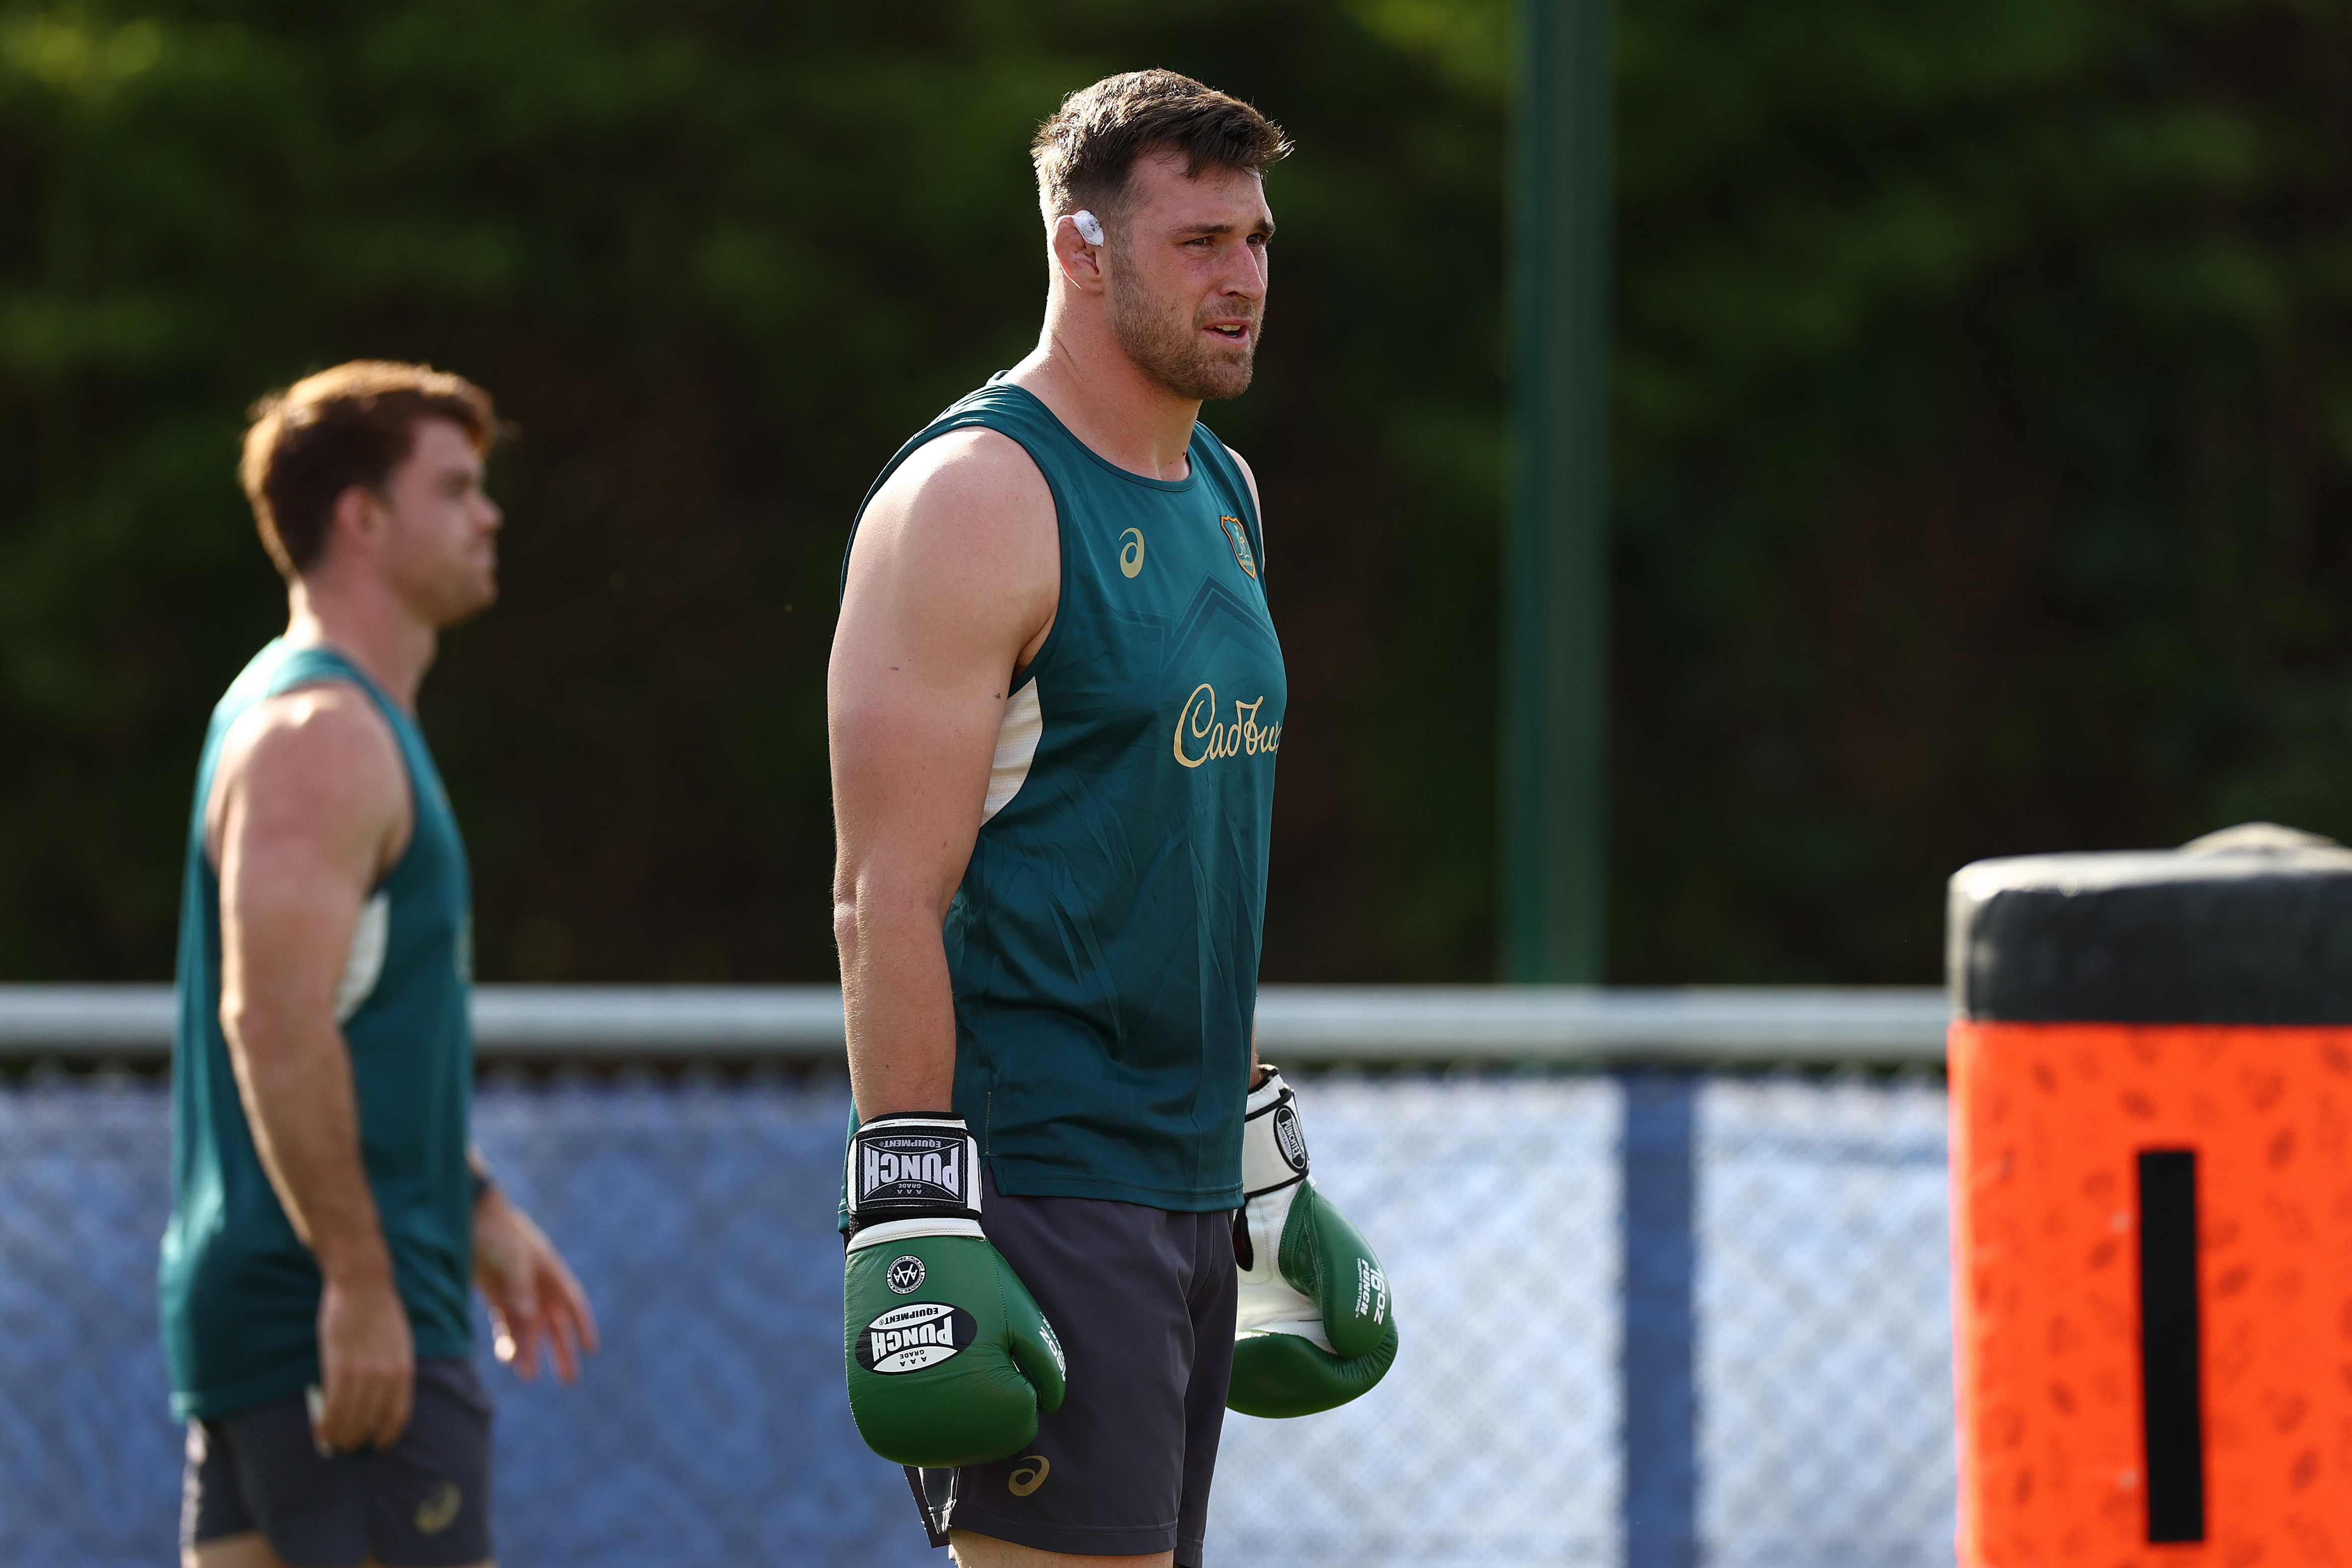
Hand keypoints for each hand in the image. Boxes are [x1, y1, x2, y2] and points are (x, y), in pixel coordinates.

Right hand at [316, 1268, 414, 1452]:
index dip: (386, 1435)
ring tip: (329, 1442)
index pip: (398, 1415)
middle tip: (346, 1447)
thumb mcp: (398, 1344)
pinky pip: (333, 1406)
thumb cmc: (379, 1313)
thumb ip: (392, 1370)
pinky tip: (319, 1430)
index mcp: (404, 1370)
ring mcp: (364, 1371)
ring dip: (339, 1436)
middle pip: (371, 1421)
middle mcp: (387, 1375)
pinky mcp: (340, 1366)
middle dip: (358, 1439)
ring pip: (350, 1418)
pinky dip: (326, 1423)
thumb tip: (381, 1398)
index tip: (376, 1445)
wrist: (363, 1285)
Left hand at [473, 1188, 597, 1382]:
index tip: (591, 1349)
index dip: (582, 1326)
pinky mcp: (496, 1296)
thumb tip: (530, 1318)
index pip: (572, 1304)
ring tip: (530, 1377)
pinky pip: (506, 1325)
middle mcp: (537, 1286)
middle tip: (569, 1379)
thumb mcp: (513, 1259)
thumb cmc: (497, 1233)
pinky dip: (508, 1342)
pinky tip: (508, 1360)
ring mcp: (516, 1292)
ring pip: (529, 1330)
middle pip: (554, 1324)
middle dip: (561, 1351)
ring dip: (530, 1351)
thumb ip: (521, 1289)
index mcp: (550, 1273)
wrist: (468, 1217)